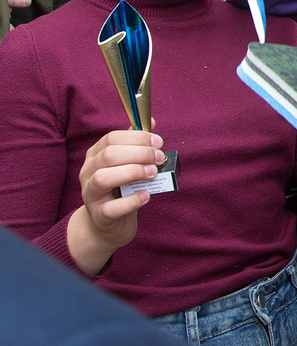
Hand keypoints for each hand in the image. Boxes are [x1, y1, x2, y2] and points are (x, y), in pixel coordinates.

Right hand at [67, 127, 163, 273]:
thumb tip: (151, 122)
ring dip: (133, 173)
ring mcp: (90, 195)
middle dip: (139, 154)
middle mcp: (88, 173)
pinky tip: (145, 195)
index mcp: (95, 156)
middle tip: (159, 158)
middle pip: (109, 155)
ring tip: (153, 173)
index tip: (158, 142)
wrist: (108, 223)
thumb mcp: (128, 164)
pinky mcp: (99, 216)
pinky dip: (131, 200)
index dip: (137, 138)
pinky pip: (111, 208)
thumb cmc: (122, 188)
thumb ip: (136, 144)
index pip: (111, 138)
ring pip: (103, 178)